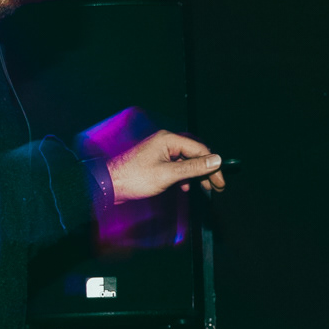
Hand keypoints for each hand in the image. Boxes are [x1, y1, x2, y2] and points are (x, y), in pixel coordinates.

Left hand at [106, 130, 224, 202]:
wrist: (108, 185)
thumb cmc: (132, 178)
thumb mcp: (168, 175)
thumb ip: (193, 168)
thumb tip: (215, 161)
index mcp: (168, 139)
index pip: (199, 149)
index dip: (213, 165)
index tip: (220, 181)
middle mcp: (165, 142)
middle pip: (194, 153)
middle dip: (206, 170)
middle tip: (216, 186)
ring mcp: (159, 151)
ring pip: (185, 160)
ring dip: (196, 174)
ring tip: (204, 188)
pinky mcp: (155, 161)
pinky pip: (176, 166)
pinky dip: (183, 176)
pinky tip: (184, 187)